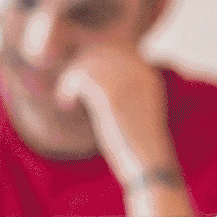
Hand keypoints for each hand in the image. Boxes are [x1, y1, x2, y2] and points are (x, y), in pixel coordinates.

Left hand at [55, 46, 195, 216]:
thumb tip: (94, 83)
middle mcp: (139, 70)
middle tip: (72, 91)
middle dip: (81, 69)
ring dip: (72, 79)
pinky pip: (77, 77)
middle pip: (99, 51)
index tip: (83, 83)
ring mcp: (125, 80)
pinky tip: (67, 104)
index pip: (115, 49)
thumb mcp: (136, 111)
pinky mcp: (109, 93)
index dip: (95, 62)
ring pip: (85, 62)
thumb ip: (121, 91)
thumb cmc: (139, 148)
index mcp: (148, 73)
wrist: (149, 166)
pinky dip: (67, 89)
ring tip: (68, 99)